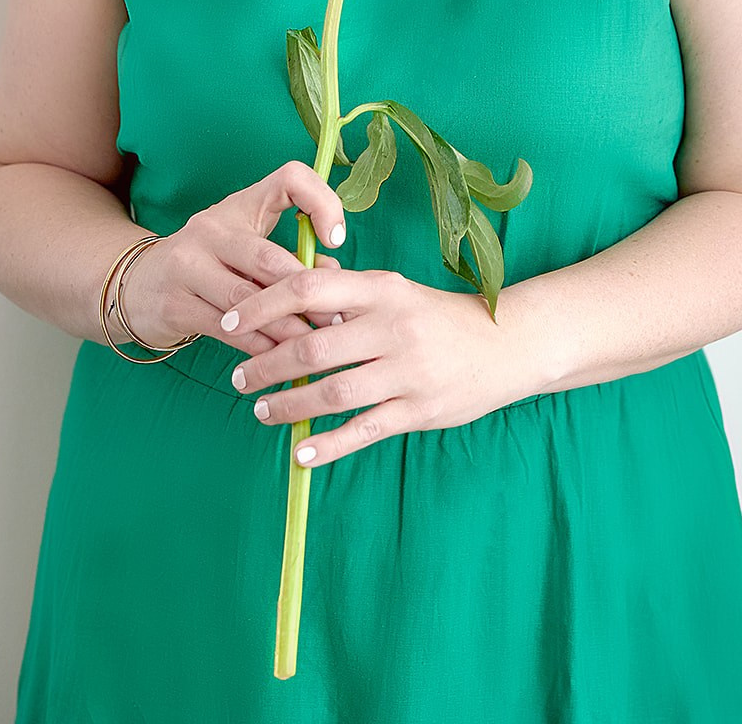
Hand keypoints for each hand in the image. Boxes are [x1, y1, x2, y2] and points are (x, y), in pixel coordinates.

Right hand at [117, 161, 346, 354]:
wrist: (137, 286)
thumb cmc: (209, 264)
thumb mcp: (247, 248)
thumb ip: (292, 257)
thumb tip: (335, 275)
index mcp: (240, 205)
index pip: (288, 178)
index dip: (320, 202)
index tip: (334, 239)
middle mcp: (211, 228)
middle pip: (269, 257)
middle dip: (308, 293)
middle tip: (337, 317)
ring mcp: (188, 265)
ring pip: (248, 300)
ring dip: (286, 327)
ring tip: (313, 344)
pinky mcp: (175, 303)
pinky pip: (228, 329)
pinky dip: (258, 346)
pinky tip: (278, 360)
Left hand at [221, 266, 540, 466]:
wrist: (510, 343)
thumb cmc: (438, 316)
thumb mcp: (396, 291)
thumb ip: (346, 294)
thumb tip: (286, 294)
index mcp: (381, 289)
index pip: (308, 288)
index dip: (262, 304)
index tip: (231, 321)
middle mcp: (393, 327)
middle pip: (312, 348)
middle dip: (265, 366)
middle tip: (238, 378)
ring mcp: (408, 371)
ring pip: (332, 394)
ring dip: (288, 406)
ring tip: (261, 411)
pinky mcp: (421, 410)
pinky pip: (364, 431)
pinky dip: (327, 446)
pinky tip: (301, 453)